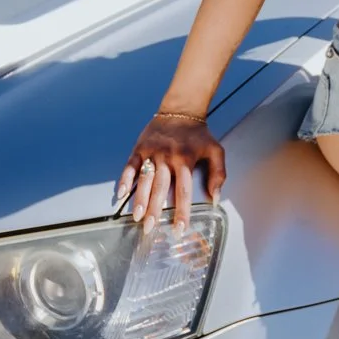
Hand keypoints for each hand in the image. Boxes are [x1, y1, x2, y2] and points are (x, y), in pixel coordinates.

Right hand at [114, 111, 226, 234]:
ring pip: (144, 179)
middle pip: (160, 188)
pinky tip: (120, 193)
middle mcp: (167, 157)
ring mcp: (151, 152)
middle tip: (150, 229)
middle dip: (154, 210)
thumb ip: (218, 174)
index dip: (181, 211)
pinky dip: (124, 179)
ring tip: (136, 217)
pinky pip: (130, 165)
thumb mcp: (215, 150)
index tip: (179, 228)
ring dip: (139, 198)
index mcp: (185, 159)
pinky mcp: (140, 148)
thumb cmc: (198, 134)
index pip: (183, 191)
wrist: (180, 109)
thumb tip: (214, 198)